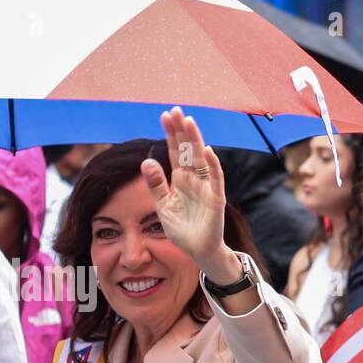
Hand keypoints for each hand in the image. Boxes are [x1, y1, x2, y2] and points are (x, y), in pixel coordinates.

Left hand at [143, 107, 235, 276]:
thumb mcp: (162, 206)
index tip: (165, 115)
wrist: (197, 252)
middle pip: (188, 150)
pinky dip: (213, 165)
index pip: (175, 152)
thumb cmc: (182, 230)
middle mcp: (194, 179)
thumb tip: (146, 161)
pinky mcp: (216, 199)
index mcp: (181, 180)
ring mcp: (206, 187)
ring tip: (189, 122)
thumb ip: (156, 184)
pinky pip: (216, 179)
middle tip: (176, 110)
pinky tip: (207, 151)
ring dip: (196, 140)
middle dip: (182, 130)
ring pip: (201, 159)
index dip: (171, 134)